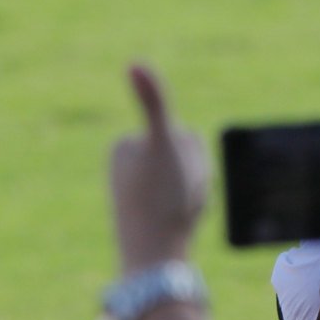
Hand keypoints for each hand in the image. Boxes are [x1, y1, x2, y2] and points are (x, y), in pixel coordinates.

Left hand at [110, 64, 209, 274]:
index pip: (184, 134)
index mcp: (122, 146)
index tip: (171, 178)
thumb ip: (154, 101)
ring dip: (197, 194)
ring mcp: (139, 190)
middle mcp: (127, 167)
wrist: (155, 256)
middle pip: (188, 155)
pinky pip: (185, 199)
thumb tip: (133, 63)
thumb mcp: (163, 144)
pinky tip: (182, 223)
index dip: (192, 155)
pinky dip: (191, 208)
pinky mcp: (149, 212)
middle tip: (178, 198)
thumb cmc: (160, 200)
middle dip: (196, 175)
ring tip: (181, 212)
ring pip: (191, 178)